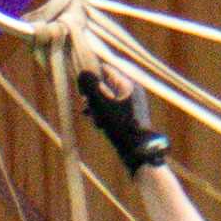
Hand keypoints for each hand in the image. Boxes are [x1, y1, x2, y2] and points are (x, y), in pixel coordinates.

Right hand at [75, 67, 172, 185]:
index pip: (105, 69)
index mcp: (128, 83)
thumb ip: (90, 86)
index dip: (91, 76)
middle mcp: (132, 90)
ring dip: (97, 107)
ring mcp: (133, 103)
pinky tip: (99, 125)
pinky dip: (104, 114)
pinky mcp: (131, 115)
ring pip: (107, 98)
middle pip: (105, 84)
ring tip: (93, 119)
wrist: (139, 151)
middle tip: (85, 106)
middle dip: (93, 95)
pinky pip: (113, 109)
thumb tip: (82, 73)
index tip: (81, 88)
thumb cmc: (121, 125)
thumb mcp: (101, 104)